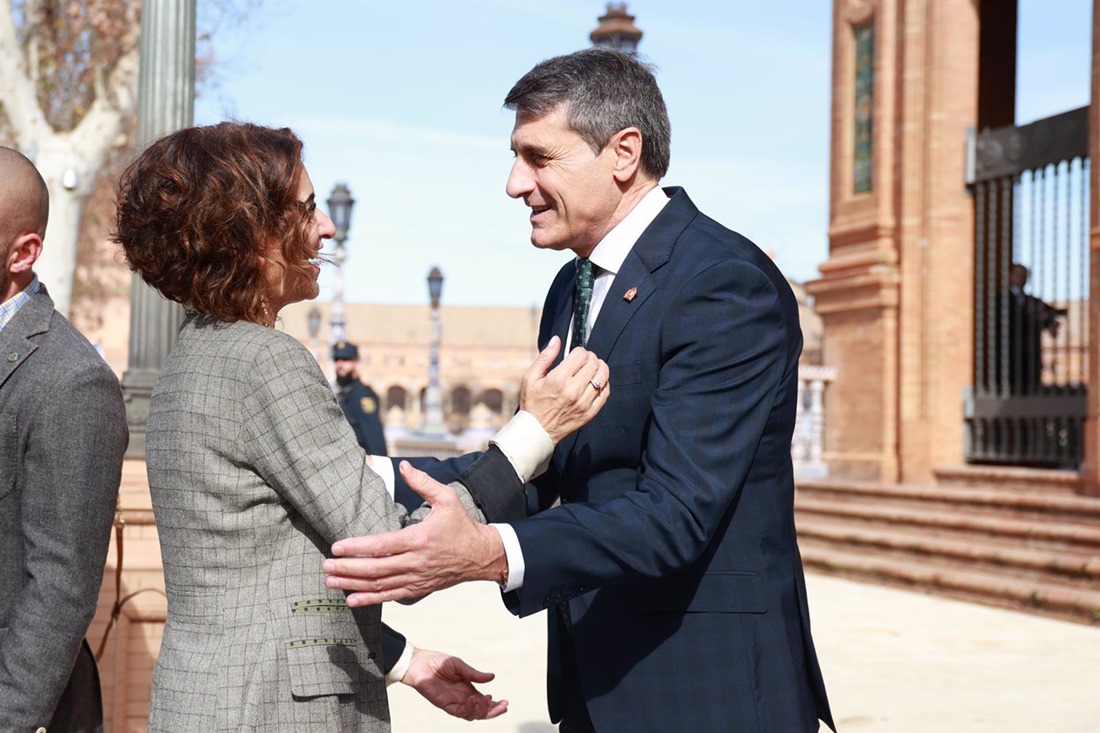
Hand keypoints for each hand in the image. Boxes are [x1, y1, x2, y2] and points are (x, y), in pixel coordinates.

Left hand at [323, 461, 506, 604]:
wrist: (481, 555)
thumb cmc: (462, 525)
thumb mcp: (447, 498)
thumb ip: (423, 482)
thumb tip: (403, 466)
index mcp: (419, 538)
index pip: (382, 546)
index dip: (357, 548)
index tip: (336, 548)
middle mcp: (416, 562)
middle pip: (375, 569)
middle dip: (347, 569)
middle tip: (325, 566)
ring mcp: (416, 578)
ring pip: (379, 585)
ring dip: (353, 584)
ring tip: (330, 582)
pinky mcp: (418, 588)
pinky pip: (390, 596)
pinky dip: (370, 599)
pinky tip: (351, 599)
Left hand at [403, 647, 508, 719]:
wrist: (419, 663)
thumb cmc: (438, 663)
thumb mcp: (459, 666)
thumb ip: (474, 674)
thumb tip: (492, 677)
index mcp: (468, 689)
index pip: (484, 702)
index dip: (495, 705)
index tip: (505, 702)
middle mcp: (463, 698)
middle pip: (480, 711)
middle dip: (493, 711)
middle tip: (502, 706)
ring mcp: (454, 702)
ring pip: (471, 715)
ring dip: (481, 710)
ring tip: (486, 699)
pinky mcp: (444, 704)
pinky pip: (458, 712)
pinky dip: (468, 709)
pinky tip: (473, 699)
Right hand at [521, 335, 609, 442]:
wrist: (537, 431)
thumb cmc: (532, 404)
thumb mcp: (531, 377)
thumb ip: (545, 357)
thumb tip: (557, 340)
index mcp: (558, 380)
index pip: (580, 355)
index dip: (580, 351)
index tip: (576, 354)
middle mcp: (573, 391)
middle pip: (593, 364)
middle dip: (590, 357)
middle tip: (584, 360)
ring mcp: (584, 403)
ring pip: (602, 377)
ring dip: (600, 368)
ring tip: (594, 368)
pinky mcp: (590, 413)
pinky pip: (605, 393)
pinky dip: (604, 383)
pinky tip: (597, 381)